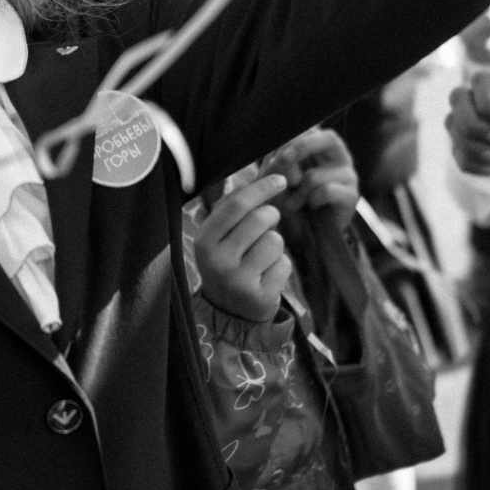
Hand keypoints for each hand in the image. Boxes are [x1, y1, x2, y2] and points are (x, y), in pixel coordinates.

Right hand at [189, 172, 291, 322]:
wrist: (228, 313)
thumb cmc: (228, 263)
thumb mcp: (218, 238)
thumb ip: (233, 209)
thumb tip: (262, 175)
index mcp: (204, 241)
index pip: (236, 205)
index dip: (262, 188)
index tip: (280, 180)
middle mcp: (218, 261)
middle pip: (260, 219)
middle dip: (271, 216)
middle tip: (267, 225)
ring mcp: (239, 281)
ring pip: (275, 240)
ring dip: (275, 244)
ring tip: (262, 257)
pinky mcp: (260, 297)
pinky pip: (284, 264)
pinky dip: (281, 266)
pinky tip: (267, 276)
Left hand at [261, 128, 359, 228]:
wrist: (308, 232)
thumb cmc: (292, 198)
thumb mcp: (279, 178)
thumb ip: (279, 164)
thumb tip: (283, 157)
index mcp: (322, 146)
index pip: (312, 129)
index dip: (294, 138)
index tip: (278, 153)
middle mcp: (339, 156)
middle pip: (329, 138)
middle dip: (302, 147)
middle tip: (283, 160)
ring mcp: (349, 175)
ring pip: (315, 175)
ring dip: (297, 192)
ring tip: (293, 203)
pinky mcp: (352, 196)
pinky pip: (325, 192)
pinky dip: (311, 201)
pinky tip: (311, 207)